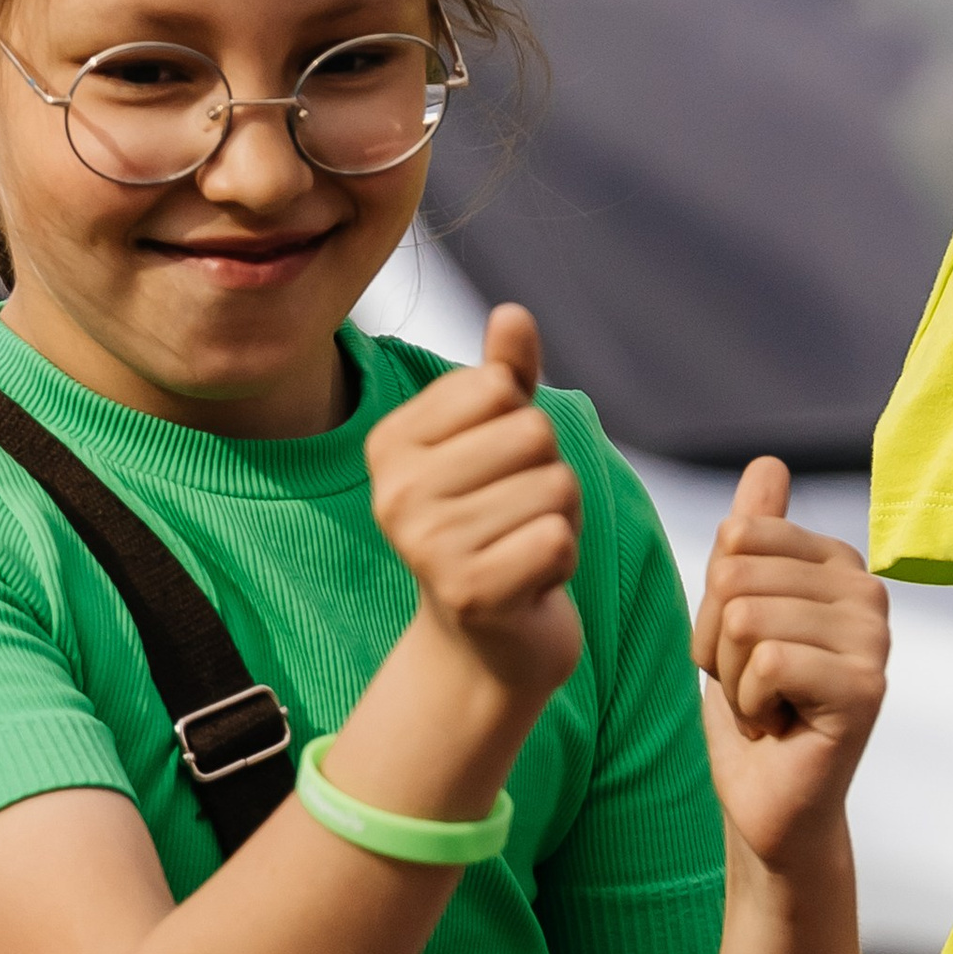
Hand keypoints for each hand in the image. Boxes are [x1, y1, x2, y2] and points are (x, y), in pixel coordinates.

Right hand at [365, 303, 583, 700]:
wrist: (485, 640)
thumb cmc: (494, 524)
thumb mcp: (496, 442)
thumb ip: (506, 376)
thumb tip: (512, 313)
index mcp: (390, 442)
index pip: (500, 387)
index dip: (523, 426)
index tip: (496, 475)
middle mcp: (394, 492)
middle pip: (534, 433)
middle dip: (549, 475)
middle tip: (515, 519)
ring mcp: (426, 545)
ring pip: (555, 486)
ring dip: (560, 521)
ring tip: (520, 548)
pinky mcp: (469, 593)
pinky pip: (559, 538)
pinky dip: (562, 559)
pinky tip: (528, 581)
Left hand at [691, 458, 889, 868]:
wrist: (769, 804)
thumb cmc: (753, 709)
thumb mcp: (732, 614)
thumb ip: (750, 540)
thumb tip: (769, 463)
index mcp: (838, 562)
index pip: (738, 536)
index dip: (712, 603)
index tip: (744, 650)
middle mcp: (868, 590)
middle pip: (737, 577)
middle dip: (718, 644)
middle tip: (755, 686)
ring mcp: (874, 639)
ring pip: (747, 619)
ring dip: (733, 680)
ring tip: (768, 707)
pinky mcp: (867, 687)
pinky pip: (767, 663)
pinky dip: (750, 707)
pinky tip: (780, 727)